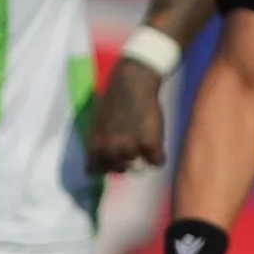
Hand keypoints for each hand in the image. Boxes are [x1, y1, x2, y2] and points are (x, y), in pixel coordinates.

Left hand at [86, 59, 166, 173]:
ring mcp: (130, 148)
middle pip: (120, 170)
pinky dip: (159, 155)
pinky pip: (157, 162)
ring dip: (143, 154)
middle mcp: (110, 149)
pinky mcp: (150, 144)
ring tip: (144, 137)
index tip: (111, 161)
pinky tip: (156, 142)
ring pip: (140, 165)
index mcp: (94, 144)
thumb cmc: (113, 98)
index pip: (95, 170)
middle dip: (126, 161)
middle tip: (133, 147)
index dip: (104, 166)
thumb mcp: (96, 123)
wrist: (132, 83)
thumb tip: (96, 163)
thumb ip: (97, 142)